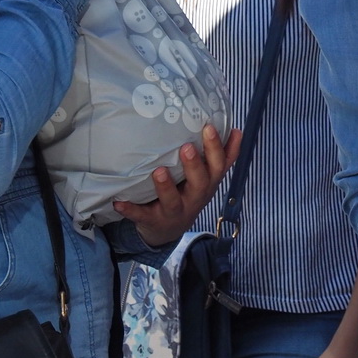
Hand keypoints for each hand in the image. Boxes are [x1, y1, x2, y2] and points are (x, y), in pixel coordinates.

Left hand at [111, 124, 240, 246]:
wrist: (168, 230)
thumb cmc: (188, 194)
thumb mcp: (207, 178)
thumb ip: (220, 157)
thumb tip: (237, 130)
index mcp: (208, 184)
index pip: (219, 166)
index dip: (218, 148)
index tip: (210, 127)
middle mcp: (195, 198)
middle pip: (200, 183)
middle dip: (195, 166)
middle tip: (187, 147)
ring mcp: (175, 211)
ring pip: (173, 201)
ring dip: (166, 187)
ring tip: (159, 171)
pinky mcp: (154, 221)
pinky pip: (142, 216)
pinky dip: (131, 210)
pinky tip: (120, 202)